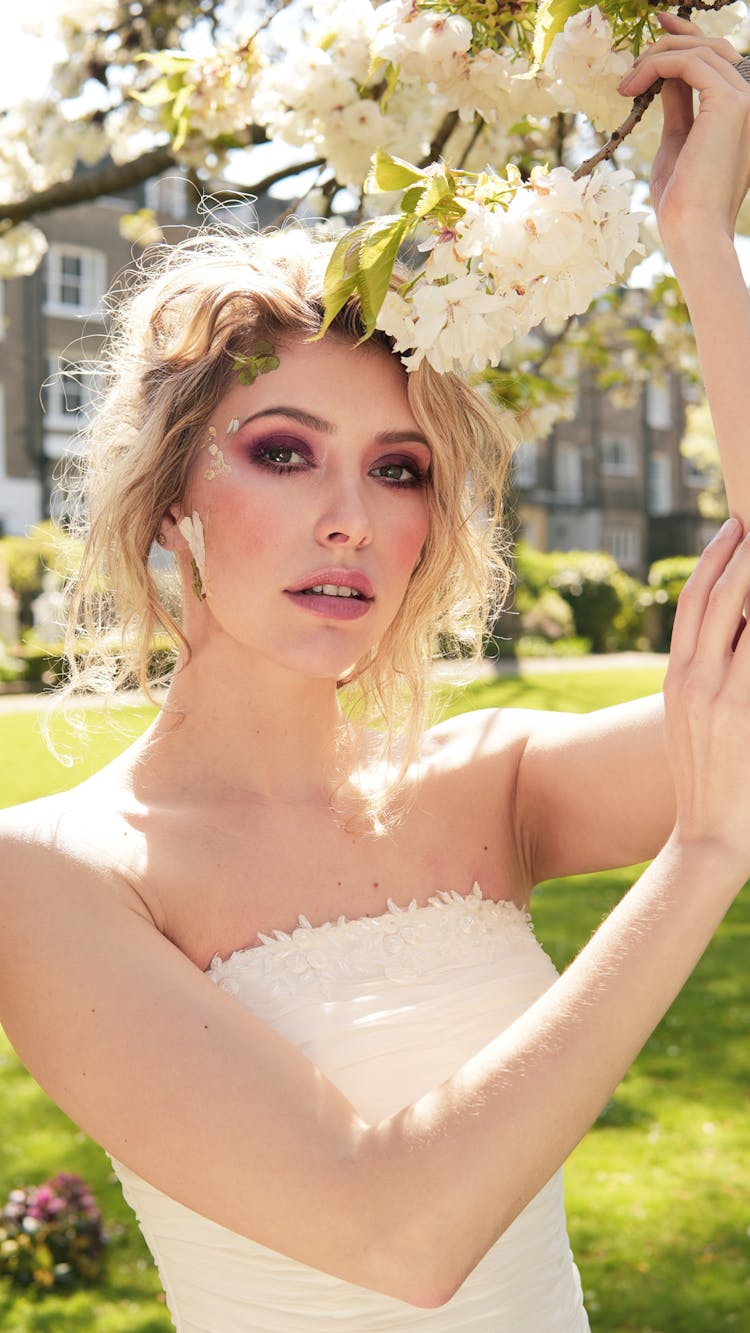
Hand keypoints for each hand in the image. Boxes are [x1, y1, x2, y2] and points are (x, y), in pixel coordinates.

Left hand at [618, 13, 749, 254]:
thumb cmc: (681, 201)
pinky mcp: (728, 102)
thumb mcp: (677, 142)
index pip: (713, 60)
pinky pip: (687, 63)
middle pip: (708, 47)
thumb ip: (678, 107)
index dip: (684, 38)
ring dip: (654, 59)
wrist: (692, 230)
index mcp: (737, 111)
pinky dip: (657, 65)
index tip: (655, 29)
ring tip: (625, 83)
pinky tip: (632, 87)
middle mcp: (747, 99)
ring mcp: (742, 99)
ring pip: (695, 51)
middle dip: (667, 42)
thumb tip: (665, 81)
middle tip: (631, 62)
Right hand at [665, 517, 749, 871]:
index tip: (731, 531)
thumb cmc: (712, 786)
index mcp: (677, 680)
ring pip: (740, 616)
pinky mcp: (743, 712)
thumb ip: (708, 685)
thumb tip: (735, 645)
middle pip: (715, 597)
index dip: (712, 561)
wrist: (710, 838)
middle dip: (740, 552)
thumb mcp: (693, 726)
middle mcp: (692, 681)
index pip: (691, 605)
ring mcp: (718, 696)